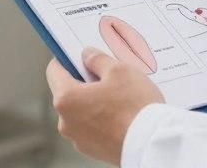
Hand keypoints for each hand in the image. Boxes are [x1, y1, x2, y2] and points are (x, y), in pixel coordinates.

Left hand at [47, 47, 163, 165]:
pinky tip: (122, 114)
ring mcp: (79, 139)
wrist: (152, 144)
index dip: (67, 59)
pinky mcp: (93, 150)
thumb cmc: (135, 107)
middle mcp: (66, 122)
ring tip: (119, 97)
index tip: (80, 56)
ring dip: (94, 102)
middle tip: (108, 76)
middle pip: (68, 92)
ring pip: (81, 111)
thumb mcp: (119, 70)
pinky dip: (102, 119)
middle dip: (85, 82)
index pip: (54, 71)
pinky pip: (92, 127)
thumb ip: (97, 59)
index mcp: (66, 99)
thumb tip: (87, 56)